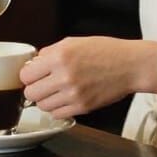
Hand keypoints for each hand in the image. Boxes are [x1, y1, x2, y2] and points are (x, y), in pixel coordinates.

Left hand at [20, 37, 139, 118]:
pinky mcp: (83, 107)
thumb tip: (33, 64)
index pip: (26, 75)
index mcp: (60, 56)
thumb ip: (51, 52)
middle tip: (44, 84)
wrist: (130, 65)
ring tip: (56, 91)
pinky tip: (65, 99)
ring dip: (46, 100)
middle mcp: (64, 76)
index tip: (33, 74)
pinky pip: (57, 114)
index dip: (28, 75)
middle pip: (30, 93)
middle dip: (34, 88)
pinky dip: (58, 108)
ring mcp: (74, 94)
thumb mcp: (74, 42)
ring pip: (42, 106)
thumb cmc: (105, 51)